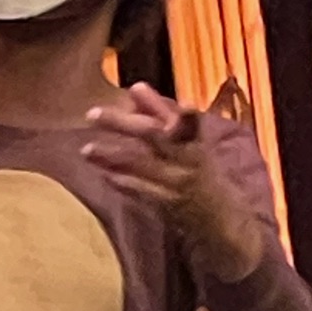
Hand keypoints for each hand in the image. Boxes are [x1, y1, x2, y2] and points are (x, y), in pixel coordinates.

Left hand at [81, 81, 262, 281]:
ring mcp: (178, 183)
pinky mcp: (170, 205)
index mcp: (195, 141)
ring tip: (85, 150)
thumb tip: (135, 89)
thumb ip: (165, 115)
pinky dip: (124, 183)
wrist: (225, 222)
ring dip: (112, 156)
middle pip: (153, 136)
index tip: (137, 88)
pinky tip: (105, 175)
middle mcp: (188, 159)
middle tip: (92, 114)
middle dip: (122, 124)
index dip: (158, 104)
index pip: (176, 117)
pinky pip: (144, 192)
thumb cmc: (205, 175)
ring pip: (142, 164)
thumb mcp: (192, 142)